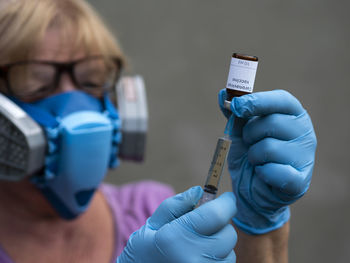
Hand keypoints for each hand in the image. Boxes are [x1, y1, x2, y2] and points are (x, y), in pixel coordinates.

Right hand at [117, 186, 236, 262]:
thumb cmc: (145, 251)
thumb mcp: (153, 224)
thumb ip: (176, 205)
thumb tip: (199, 191)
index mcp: (176, 238)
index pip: (216, 215)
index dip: (227, 203)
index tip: (228, 198)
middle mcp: (192, 260)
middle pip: (228, 234)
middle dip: (221, 224)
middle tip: (207, 223)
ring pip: (230, 252)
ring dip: (220, 244)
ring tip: (200, 244)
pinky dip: (219, 259)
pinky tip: (202, 257)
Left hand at [218, 89, 316, 234]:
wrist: (253, 190)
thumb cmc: (251, 155)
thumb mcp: (240, 132)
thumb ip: (235, 113)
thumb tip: (224, 93)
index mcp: (293, 115)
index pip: (280, 100)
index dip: (257, 101)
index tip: (236, 105)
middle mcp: (305, 132)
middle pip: (272, 123)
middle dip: (250, 134)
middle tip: (249, 142)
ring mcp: (306, 157)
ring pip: (269, 148)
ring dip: (253, 155)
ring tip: (257, 160)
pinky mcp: (300, 180)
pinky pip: (273, 171)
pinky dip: (261, 172)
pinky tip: (263, 174)